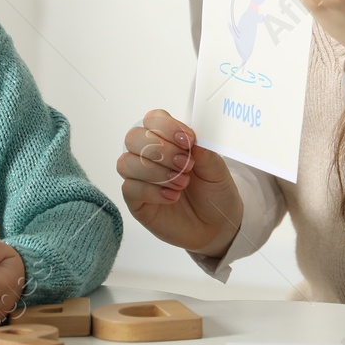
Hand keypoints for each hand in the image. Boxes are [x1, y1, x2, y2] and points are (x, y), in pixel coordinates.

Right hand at [118, 110, 241, 256]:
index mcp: (168, 139)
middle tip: (186, 165)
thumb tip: (193, 142)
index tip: (188, 141)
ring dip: (156, 172)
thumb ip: (204, 153)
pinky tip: (173, 197)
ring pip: (126, 163)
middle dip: (160, 150)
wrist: (217, 225)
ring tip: (182, 183)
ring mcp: (140, 178)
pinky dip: (153, 191)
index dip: (167, 127)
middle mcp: (149, 155)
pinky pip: (130, 188)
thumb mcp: (217, 169)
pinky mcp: (136, 201)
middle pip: (133, 138)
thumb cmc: (214, 192)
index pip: (153, 119)